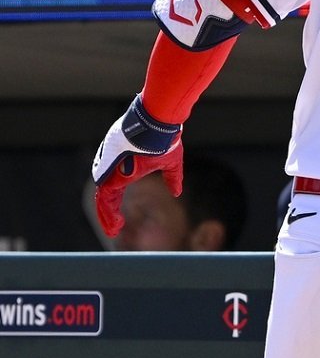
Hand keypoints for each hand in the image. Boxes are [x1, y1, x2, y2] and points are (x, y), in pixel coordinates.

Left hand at [92, 95, 182, 236]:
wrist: (156, 126)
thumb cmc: (164, 139)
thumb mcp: (170, 162)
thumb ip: (172, 178)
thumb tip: (177, 192)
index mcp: (125, 168)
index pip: (115, 191)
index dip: (115, 207)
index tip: (120, 222)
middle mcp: (113, 170)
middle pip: (106, 197)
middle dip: (108, 215)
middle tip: (114, 230)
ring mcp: (110, 171)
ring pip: (104, 199)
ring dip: (107, 216)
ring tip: (114, 231)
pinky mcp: (110, 173)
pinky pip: (105, 198)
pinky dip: (108, 212)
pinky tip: (115, 224)